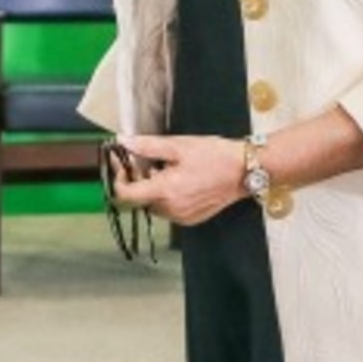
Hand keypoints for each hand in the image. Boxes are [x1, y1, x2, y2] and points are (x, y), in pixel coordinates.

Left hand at [112, 134, 245, 225]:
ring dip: (154, 187)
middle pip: (140, 198)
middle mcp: (171, 209)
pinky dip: (168, 196)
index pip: (125, 195)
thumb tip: (123, 142)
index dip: (118, 178)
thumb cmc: (214, 156)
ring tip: (169, 168)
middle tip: (149, 160)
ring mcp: (182, 217)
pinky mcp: (191, 219)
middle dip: (139, 179)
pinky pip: (169, 209)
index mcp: (165, 191)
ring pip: (154, 204)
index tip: (121, 162)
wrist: (244, 171)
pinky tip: (181, 180)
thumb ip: (147, 146)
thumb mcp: (178, 146)